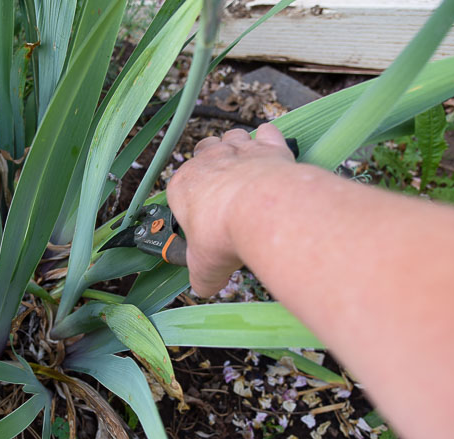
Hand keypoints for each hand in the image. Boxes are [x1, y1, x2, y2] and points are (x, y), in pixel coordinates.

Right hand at [166, 123, 294, 295]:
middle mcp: (208, 161)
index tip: (204, 213)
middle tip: (224, 186)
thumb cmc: (225, 235)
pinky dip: (269, 139)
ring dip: (238, 146)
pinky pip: (266, 133)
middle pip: (204, 150)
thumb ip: (202, 277)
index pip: (181, 184)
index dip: (193, 197)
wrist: (262, 212)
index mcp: (183, 186)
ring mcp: (239, 150)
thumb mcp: (205, 268)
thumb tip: (203, 289)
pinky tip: (272, 153)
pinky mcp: (269, 146)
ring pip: (232, 136)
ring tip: (247, 167)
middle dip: (212, 161)